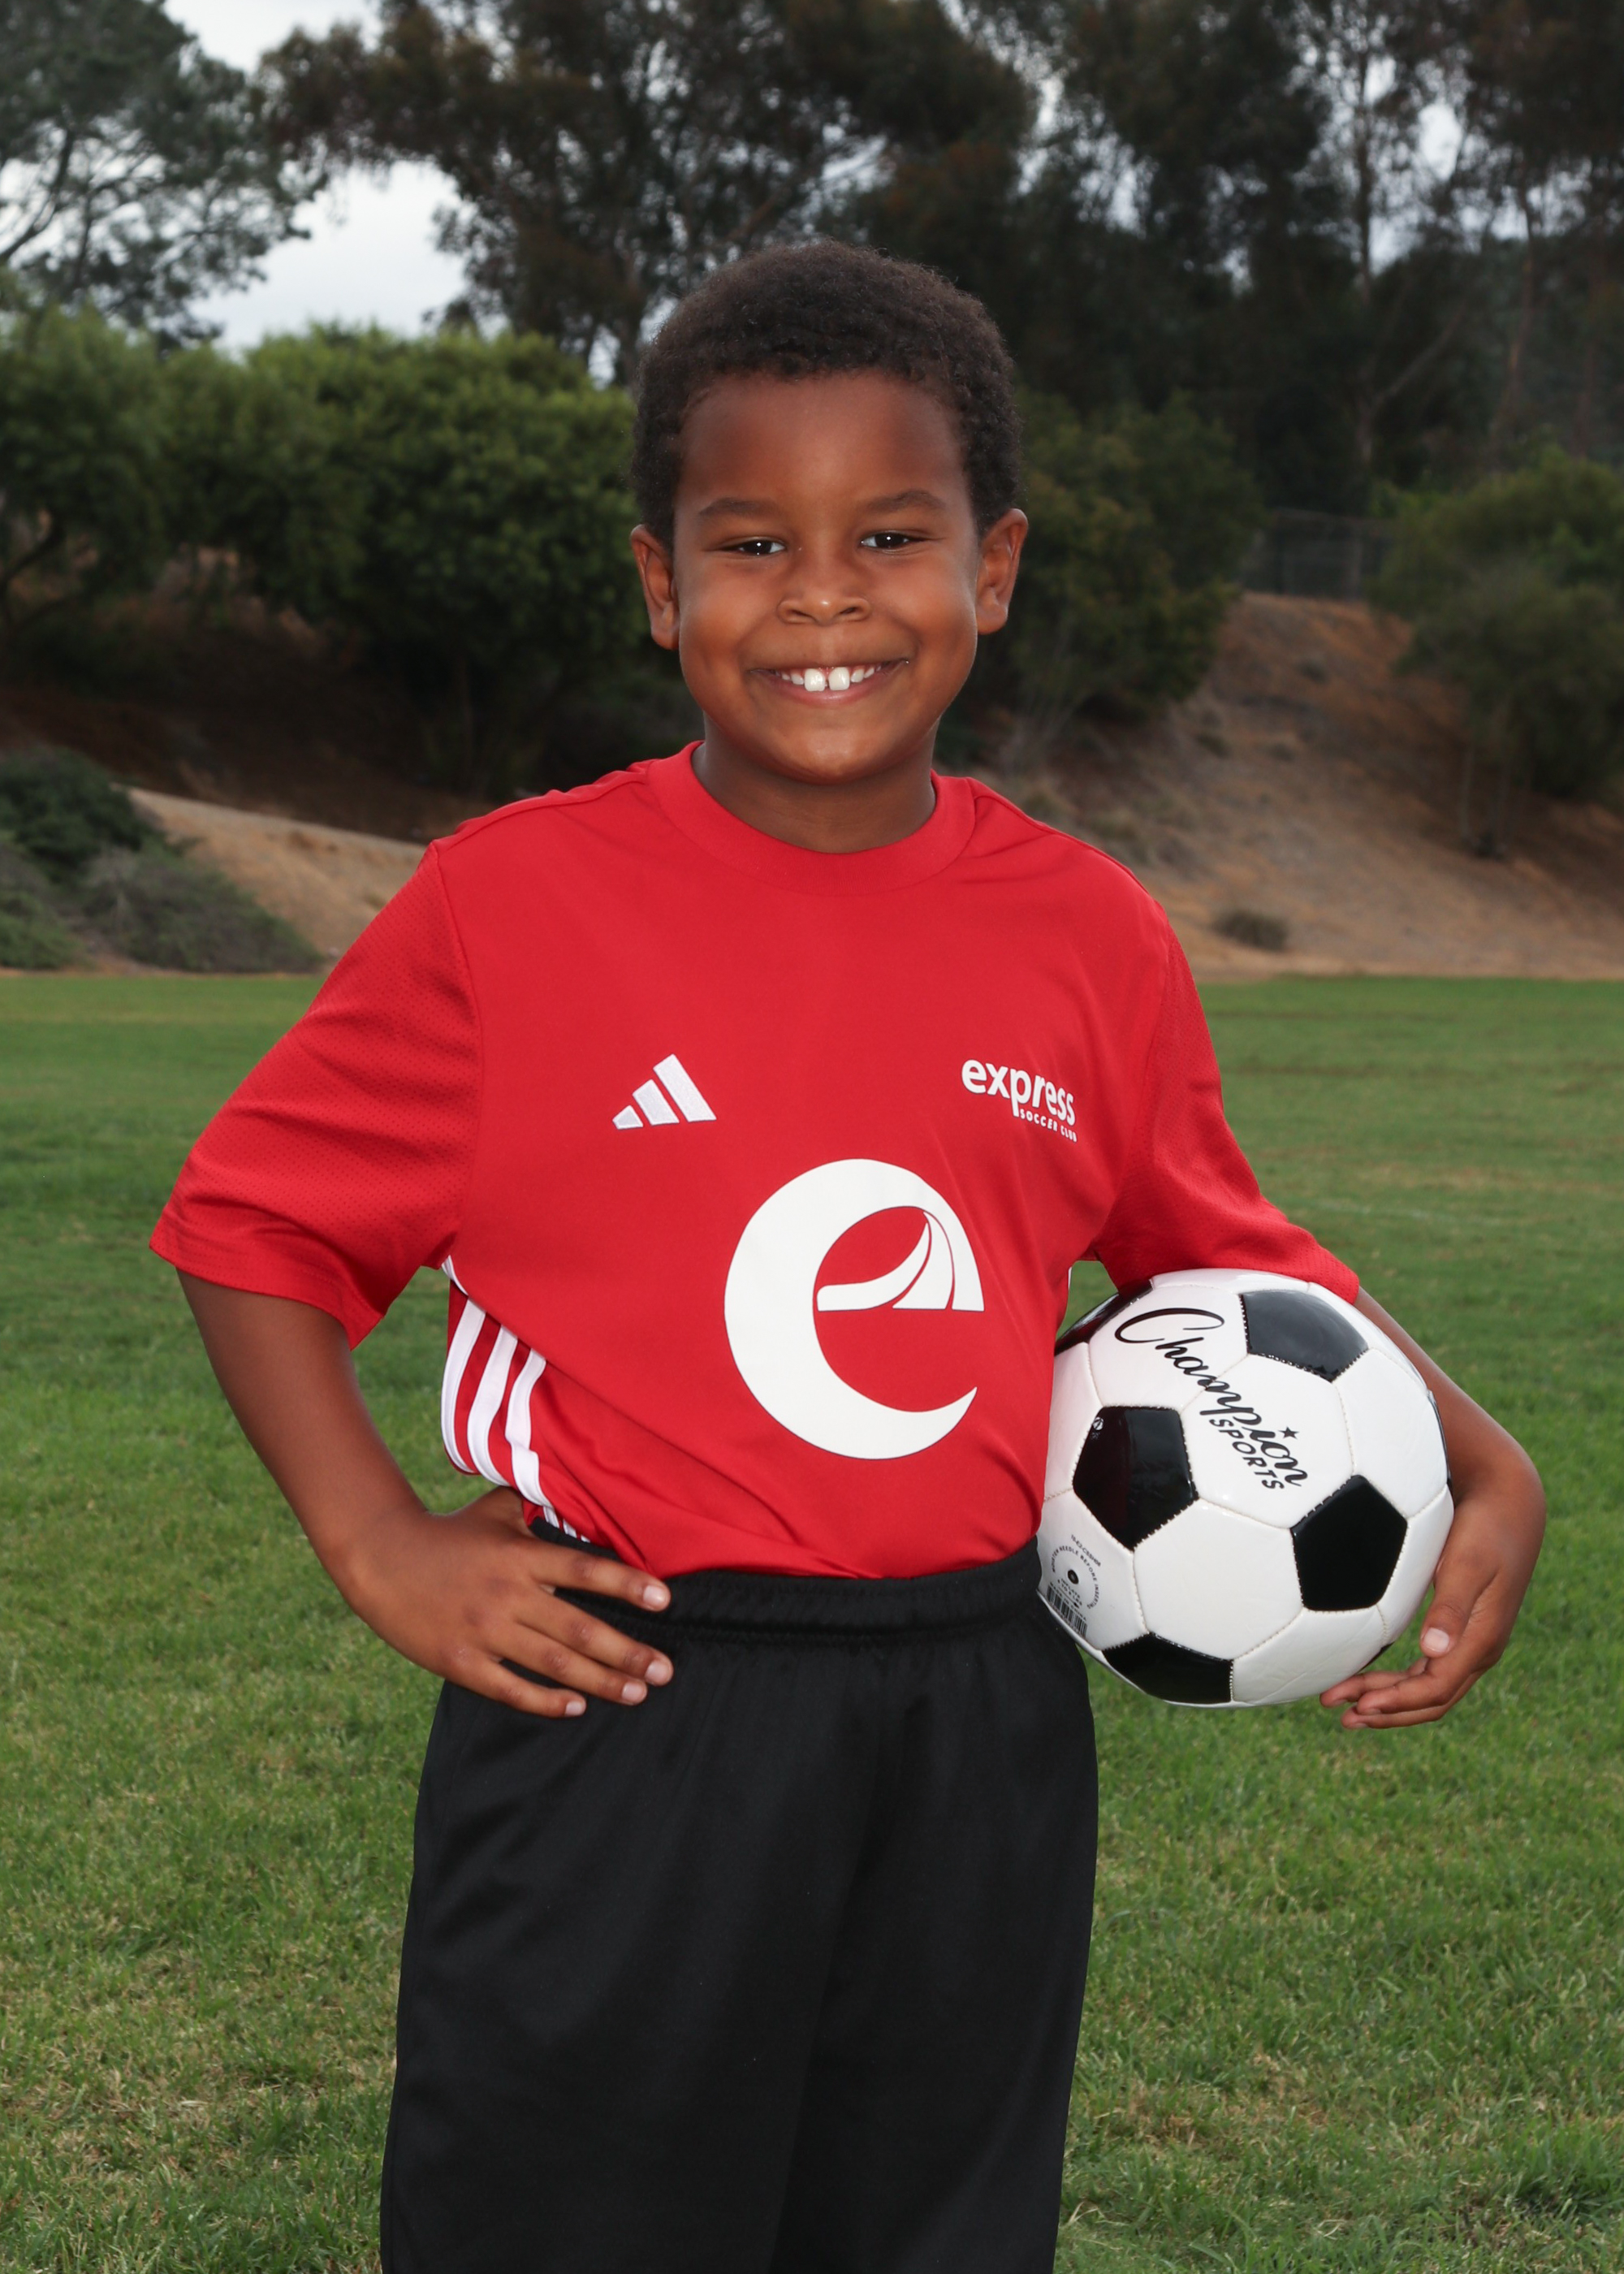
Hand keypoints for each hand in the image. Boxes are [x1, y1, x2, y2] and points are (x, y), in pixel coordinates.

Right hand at [343, 1487, 672, 1718]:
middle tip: (665, 1670)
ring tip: (637, 1693)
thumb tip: (577, 1490)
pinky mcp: (461, 1661)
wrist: (381, 1558)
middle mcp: (509, 1594)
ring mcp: (484, 1630)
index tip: (665, 1601)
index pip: (586, 1571)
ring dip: (600, 1681)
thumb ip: (537, 1505)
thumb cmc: (447, 1533)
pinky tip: (576, 1707)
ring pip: (554, 1663)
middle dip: (628, 1652)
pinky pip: (510, 1687)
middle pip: (580, 1628)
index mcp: (521, 1556)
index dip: (628, 1585)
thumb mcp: (495, 1510)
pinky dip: (545, 1700)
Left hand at [1323, 1290, 1544, 1729]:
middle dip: (1387, 1712)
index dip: (1395, 1704)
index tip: (1356, 1706)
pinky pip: (1429, 1670)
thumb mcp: (1466, 1564)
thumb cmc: (1483, 1530)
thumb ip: (1449, 1606)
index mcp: (1481, 1640)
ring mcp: (1470, 1641)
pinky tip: (1371, 1680)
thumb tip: (1432, 1652)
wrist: (1508, 1504)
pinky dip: (1400, 1682)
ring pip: (1429, 1689)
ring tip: (1347, 1708)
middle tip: (1338, 1713)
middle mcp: (1478, 1649)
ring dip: (1390, 1702)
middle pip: (1430, 1700)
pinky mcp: (1459, 1628)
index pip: (1435, 1690)